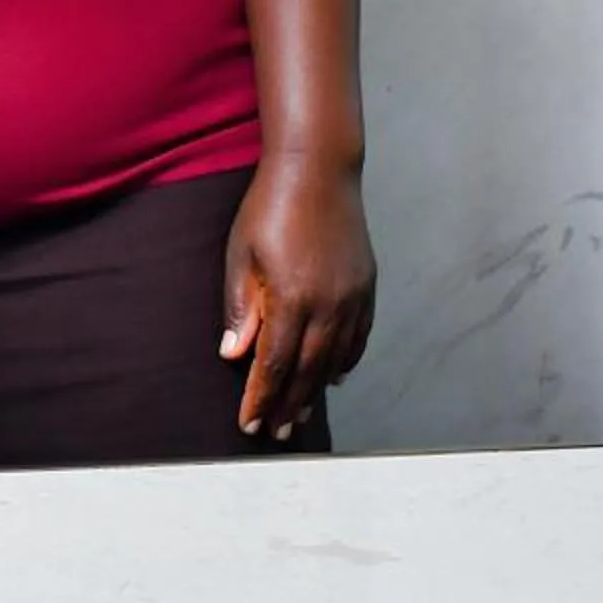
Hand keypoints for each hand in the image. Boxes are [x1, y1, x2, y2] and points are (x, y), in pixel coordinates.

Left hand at [222, 158, 377, 440]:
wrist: (318, 170)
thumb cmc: (269, 208)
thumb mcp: (241, 255)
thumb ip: (242, 308)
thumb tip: (235, 355)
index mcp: (293, 299)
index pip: (275, 364)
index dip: (261, 397)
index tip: (249, 424)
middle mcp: (329, 306)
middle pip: (308, 371)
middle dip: (289, 405)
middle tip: (275, 433)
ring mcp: (353, 299)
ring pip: (335, 360)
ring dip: (316, 392)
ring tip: (298, 416)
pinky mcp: (367, 288)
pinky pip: (358, 338)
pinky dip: (344, 362)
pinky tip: (332, 376)